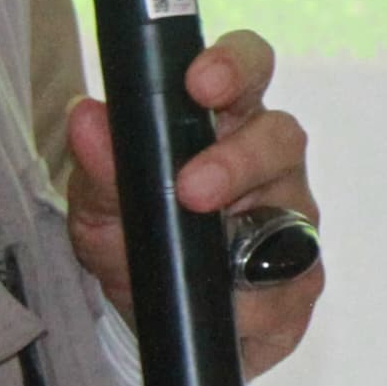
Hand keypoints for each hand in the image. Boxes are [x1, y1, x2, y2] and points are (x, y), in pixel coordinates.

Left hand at [61, 28, 324, 377]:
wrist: (154, 320)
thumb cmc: (138, 240)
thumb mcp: (102, 209)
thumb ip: (98, 168)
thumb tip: (86, 117)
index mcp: (223, 123)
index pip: (247, 70)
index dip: (234, 65)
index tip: (199, 82)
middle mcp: (268, 164)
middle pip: (282, 136)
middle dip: (239, 158)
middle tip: (192, 189)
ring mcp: (292, 223)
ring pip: (296, 212)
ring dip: (251, 236)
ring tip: (206, 259)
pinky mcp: (300, 284)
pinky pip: (291, 287)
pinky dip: (255, 300)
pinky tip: (227, 305)